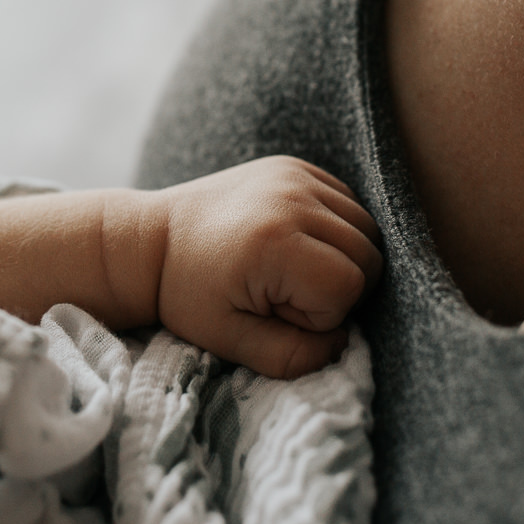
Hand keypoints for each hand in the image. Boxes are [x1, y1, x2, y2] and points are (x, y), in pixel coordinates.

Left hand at [154, 156, 382, 377]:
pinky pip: (349, 204)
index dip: (320, 313)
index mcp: (274, 241)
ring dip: (341, 259)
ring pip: (367, 229)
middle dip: (337, 288)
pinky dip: (335, 231)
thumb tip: (342, 344)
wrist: (153, 241)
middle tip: (282, 293)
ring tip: (288, 269)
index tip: (274, 309)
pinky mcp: (296, 166)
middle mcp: (291, 197)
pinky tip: (294, 243)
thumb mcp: (231, 341)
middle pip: (369, 256)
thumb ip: (292, 357)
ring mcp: (296, 175)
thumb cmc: (189, 295)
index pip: (349, 286)